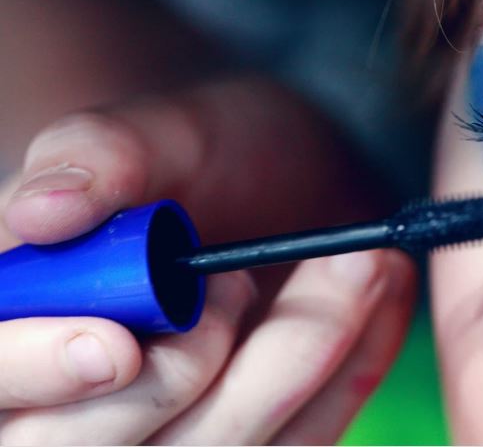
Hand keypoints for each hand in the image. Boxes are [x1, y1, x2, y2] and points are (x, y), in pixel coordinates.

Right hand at [0, 76, 415, 443]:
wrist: (291, 182)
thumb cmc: (218, 152)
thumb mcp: (166, 129)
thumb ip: (100, 156)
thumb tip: (38, 212)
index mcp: (27, 322)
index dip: (32, 374)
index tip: (115, 347)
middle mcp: (86, 400)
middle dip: (186, 374)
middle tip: (242, 279)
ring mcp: (180, 435)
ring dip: (297, 361)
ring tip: (361, 266)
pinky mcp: (262, 440)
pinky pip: (304, 442)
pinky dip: (353, 371)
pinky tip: (385, 298)